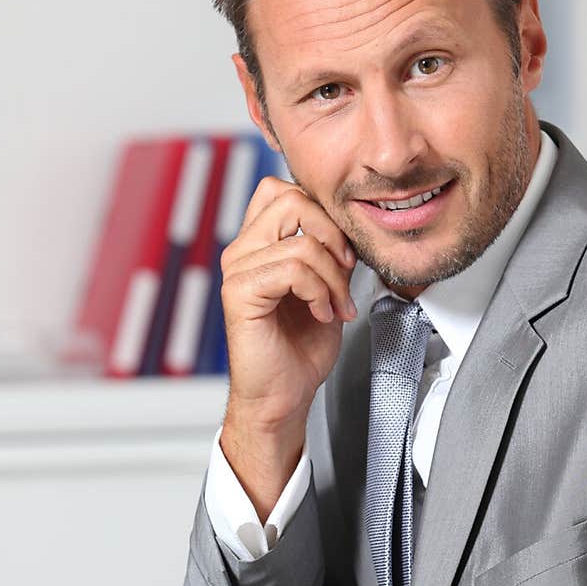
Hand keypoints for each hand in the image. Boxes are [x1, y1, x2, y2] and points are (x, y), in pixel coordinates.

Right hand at [219, 177, 357, 518]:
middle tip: (345, 271)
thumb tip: (348, 225)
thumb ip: (329, 251)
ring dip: (333, 276)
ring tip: (335, 305)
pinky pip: (292, 268)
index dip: (323, 212)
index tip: (343, 254)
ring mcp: (237, 270)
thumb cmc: (300, 348)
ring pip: (301, 240)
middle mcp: (242, 251)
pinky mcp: (240, 293)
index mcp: (258, 244)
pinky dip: (319, 290)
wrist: (285, 395)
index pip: (283, 190)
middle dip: (332, 234)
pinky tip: (321, 314)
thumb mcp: (327, 286)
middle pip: (290, 199)